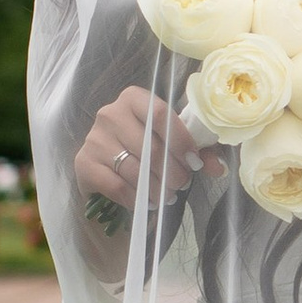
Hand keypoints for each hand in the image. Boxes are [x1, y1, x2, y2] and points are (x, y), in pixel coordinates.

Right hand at [74, 84, 217, 220]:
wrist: (106, 170)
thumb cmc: (144, 150)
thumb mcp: (171, 145)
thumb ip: (197, 152)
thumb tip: (218, 167)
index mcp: (134, 99)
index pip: (160, 114)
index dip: (181, 140)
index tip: (195, 162)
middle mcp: (110, 113)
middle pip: (149, 145)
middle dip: (172, 171)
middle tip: (182, 184)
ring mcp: (94, 138)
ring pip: (134, 168)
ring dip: (157, 188)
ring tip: (168, 196)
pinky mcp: (83, 163)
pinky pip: (117, 185)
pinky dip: (137, 199)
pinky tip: (148, 203)